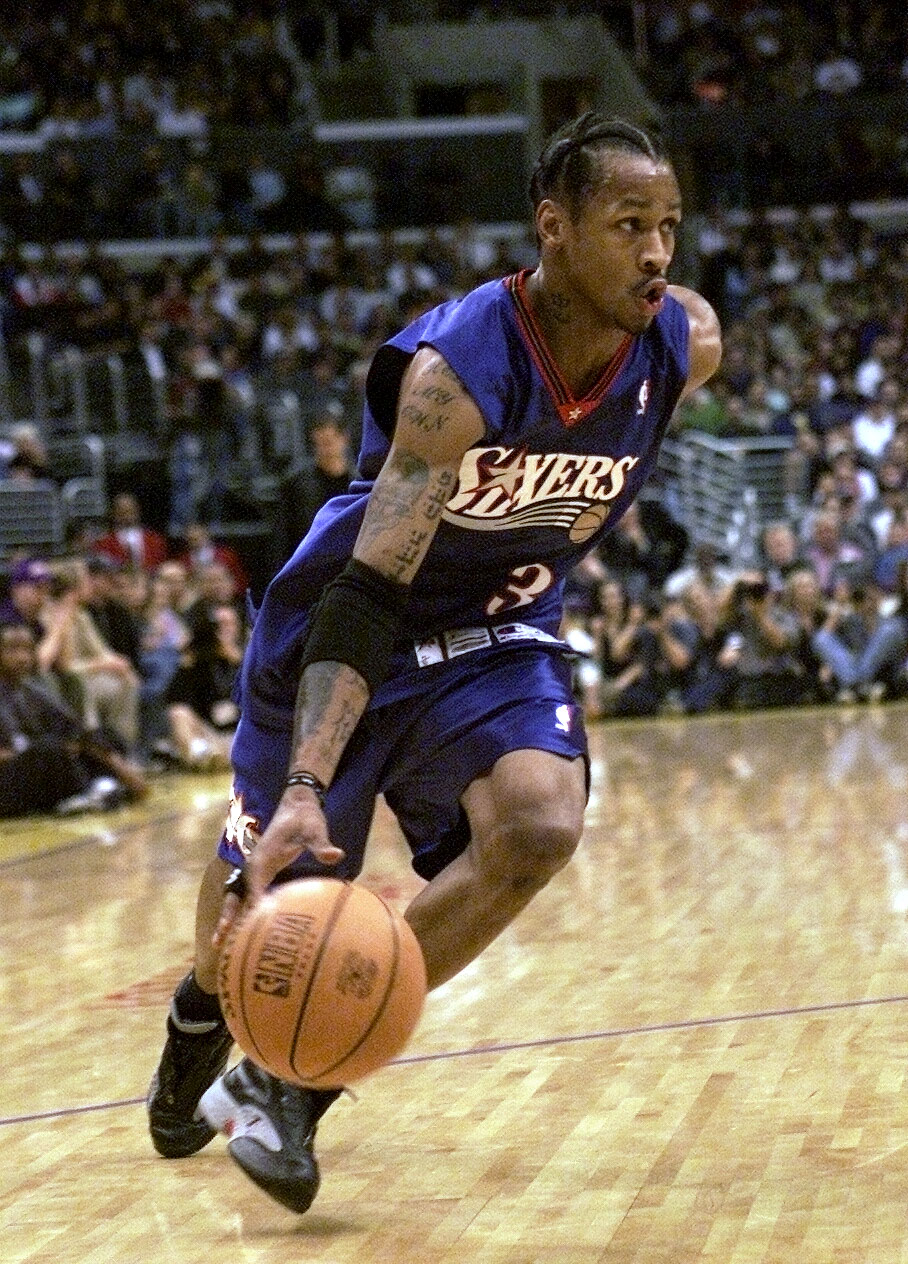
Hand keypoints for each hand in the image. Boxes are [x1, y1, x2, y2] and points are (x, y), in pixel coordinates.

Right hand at [212, 785, 344, 948]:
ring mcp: (256, 870)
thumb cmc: (306, 818)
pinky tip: (246, 933)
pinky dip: (243, 912)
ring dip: (230, 918)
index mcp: (264, 857)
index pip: (255, 884)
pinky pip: (249, 896)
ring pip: (238, 897)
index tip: (252, 925)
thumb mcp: (315, 828)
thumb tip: (336, 855)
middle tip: (219, 940)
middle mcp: (254, 865)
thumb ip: (322, 844)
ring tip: (220, 945)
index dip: (254, 903)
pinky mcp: (262, 873)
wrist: (297, 804)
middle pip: (236, 894)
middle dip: (228, 916)